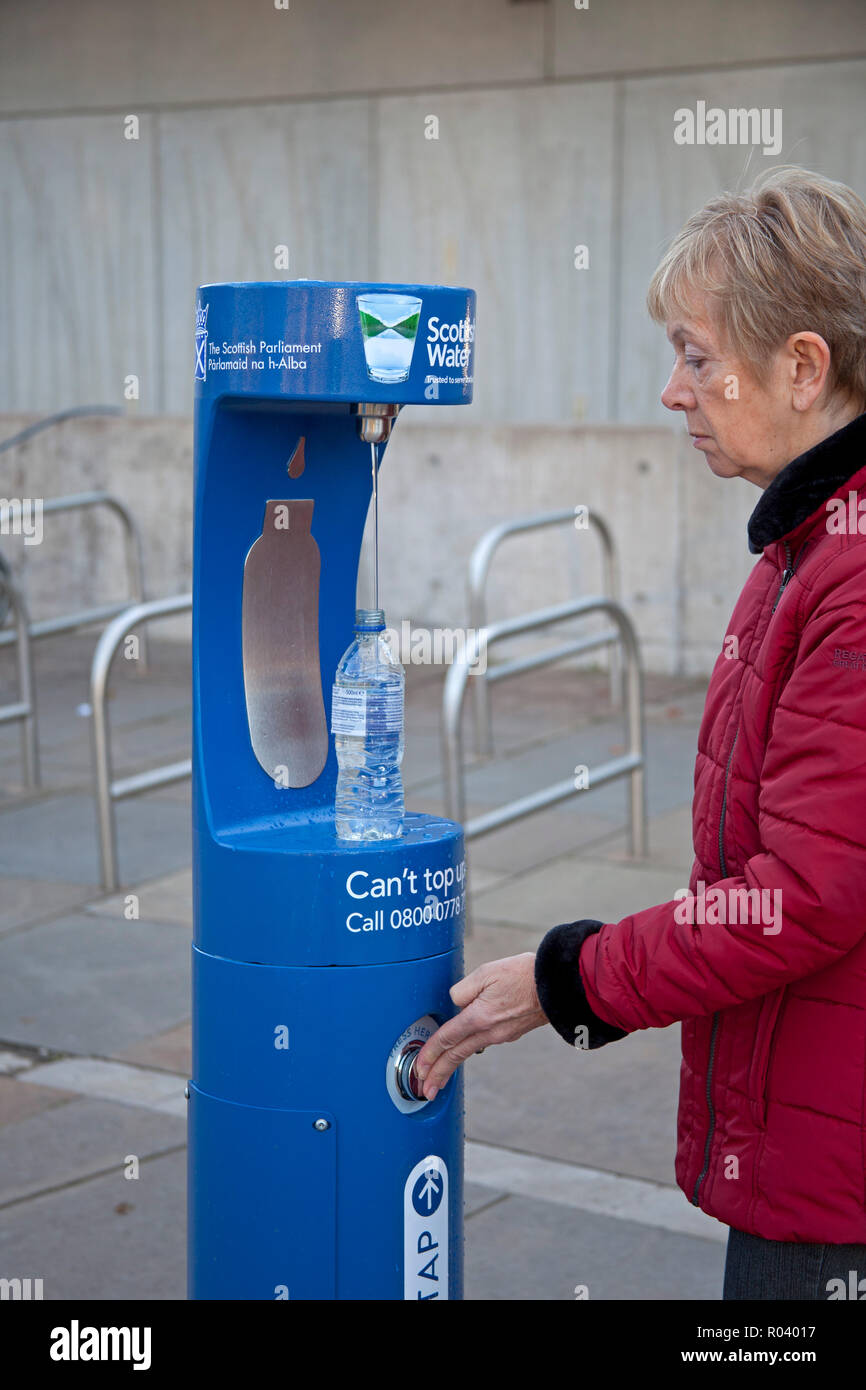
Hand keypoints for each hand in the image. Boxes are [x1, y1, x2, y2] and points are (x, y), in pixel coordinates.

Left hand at [413, 952, 547, 1099]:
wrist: (559, 985)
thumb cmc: (524, 974)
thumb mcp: (486, 973)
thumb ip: (464, 989)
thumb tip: (456, 1002)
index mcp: (479, 1017)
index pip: (446, 1039)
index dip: (429, 1054)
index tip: (419, 1068)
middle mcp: (489, 1032)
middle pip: (456, 1055)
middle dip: (438, 1074)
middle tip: (425, 1089)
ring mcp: (502, 1035)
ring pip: (469, 1051)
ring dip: (451, 1065)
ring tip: (440, 1078)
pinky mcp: (512, 1033)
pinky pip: (483, 1043)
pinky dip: (468, 1050)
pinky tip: (463, 1049)